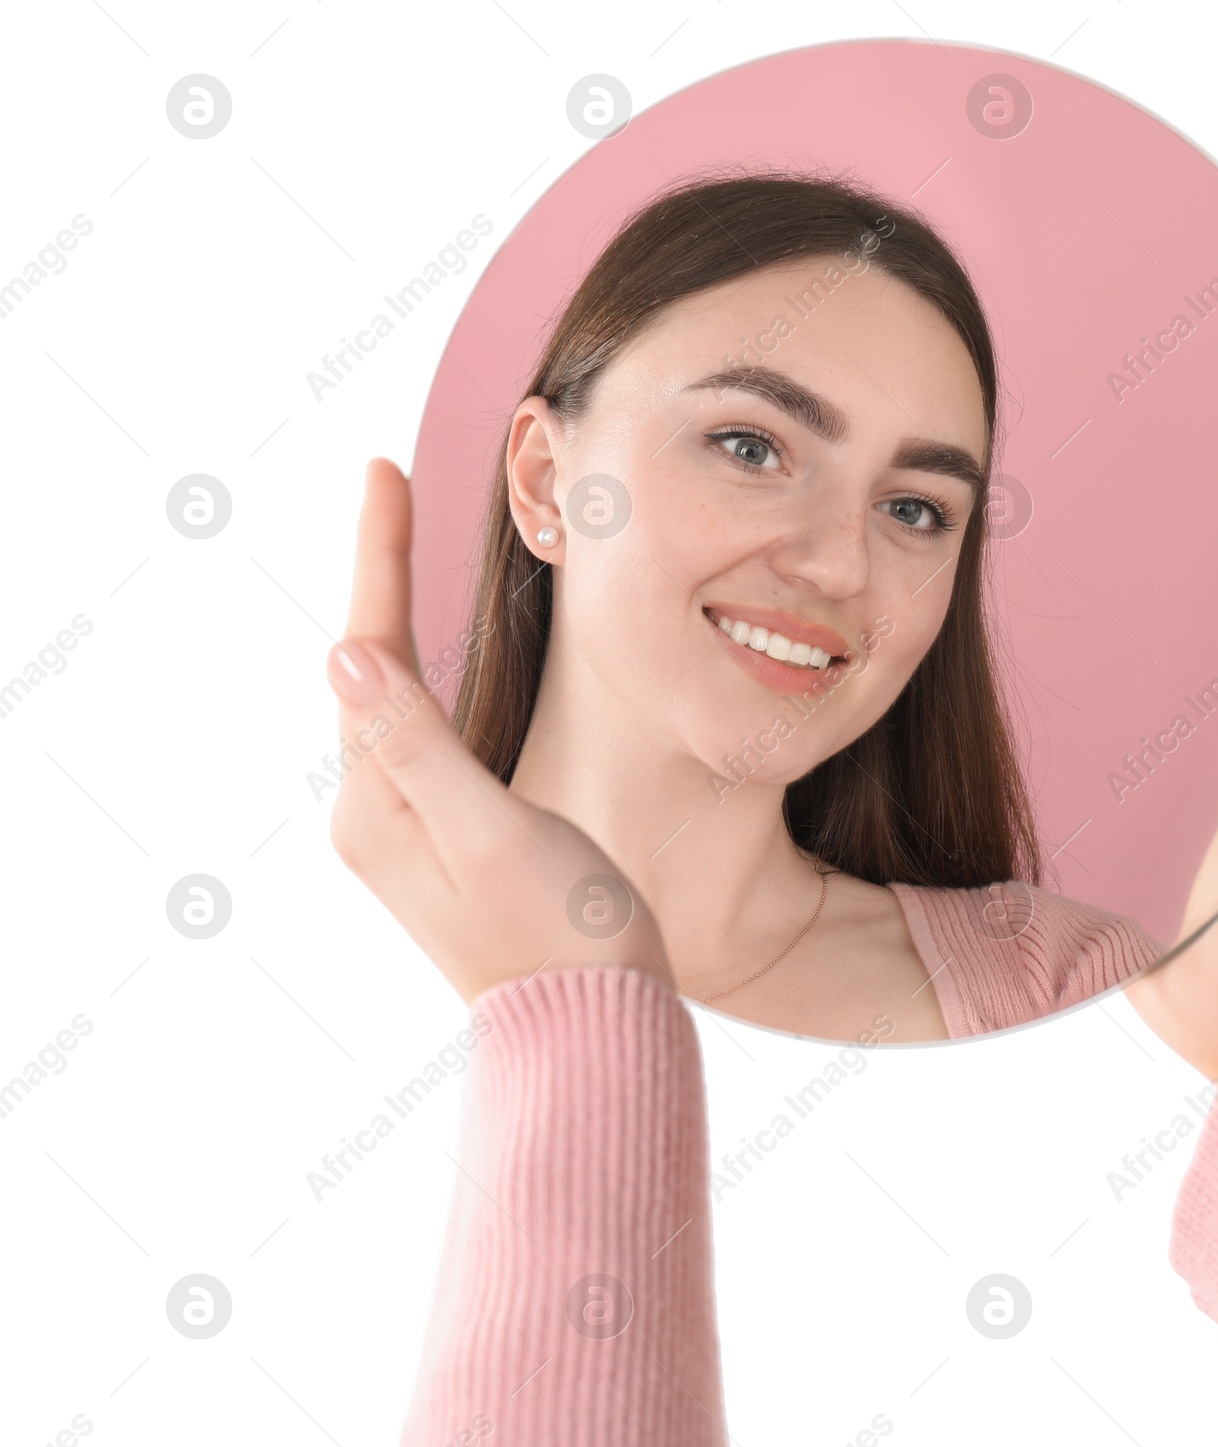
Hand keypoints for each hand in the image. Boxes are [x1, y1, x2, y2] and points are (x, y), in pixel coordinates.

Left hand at [323, 457, 672, 1005]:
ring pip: (391, 698)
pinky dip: (423, 673)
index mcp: (380, 805)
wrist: (590, 1025)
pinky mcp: (439, 842)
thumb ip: (418, 748)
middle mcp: (375, 814)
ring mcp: (404, 830)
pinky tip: (437, 654)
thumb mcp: (490, 837)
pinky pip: (416, 733)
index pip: (369, 653)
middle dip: (381, 575)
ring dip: (398, 618)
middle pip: (370, 667)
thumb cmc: (560, 935)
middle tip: (395, 489)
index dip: (379, 559)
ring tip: (409, 545)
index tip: (384, 473)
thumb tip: (346, 654)